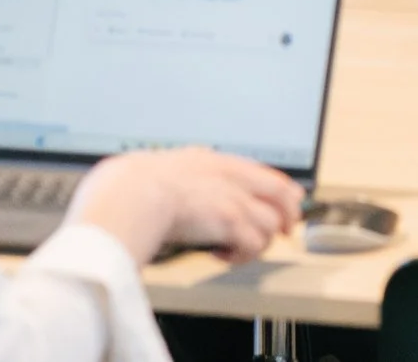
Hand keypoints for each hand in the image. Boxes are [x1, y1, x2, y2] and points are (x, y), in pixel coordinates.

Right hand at [66, 148, 302, 266]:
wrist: (131, 194)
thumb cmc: (129, 185)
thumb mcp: (155, 166)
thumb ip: (170, 173)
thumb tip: (154, 179)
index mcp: (212, 161)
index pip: (260, 172)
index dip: (277, 189)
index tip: (285, 199)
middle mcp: (230, 177)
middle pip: (281, 193)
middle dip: (288, 214)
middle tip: (285, 231)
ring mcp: (234, 198)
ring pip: (271, 223)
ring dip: (257, 242)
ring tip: (235, 251)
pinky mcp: (231, 221)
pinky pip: (255, 243)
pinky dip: (242, 254)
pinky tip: (221, 256)